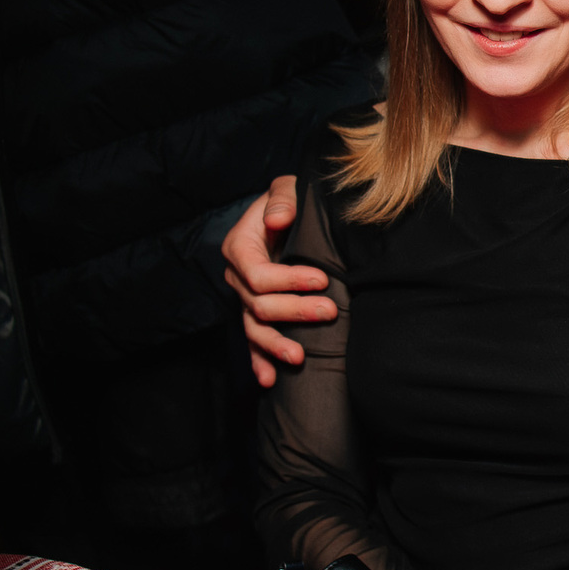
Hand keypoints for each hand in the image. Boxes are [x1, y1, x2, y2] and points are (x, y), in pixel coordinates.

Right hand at [221, 174, 335, 386]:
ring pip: (253, 329)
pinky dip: (260, 361)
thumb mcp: (287, 189)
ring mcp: (244, 298)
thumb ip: (282, 200)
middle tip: (330, 313)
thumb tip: (279, 220)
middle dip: (294, 311)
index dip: (289, 281)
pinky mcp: (256, 313)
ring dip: (275, 345)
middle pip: (259, 305)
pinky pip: (252, 341)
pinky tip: (270, 380)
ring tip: (299, 357)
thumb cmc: (290, 202)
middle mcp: (238, 276)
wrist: (290, 215)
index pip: (258, 274)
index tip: (322, 280)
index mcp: (241, 246)